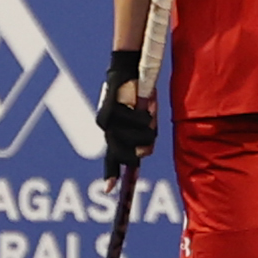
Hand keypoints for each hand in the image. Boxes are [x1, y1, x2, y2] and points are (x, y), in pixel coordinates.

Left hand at [97, 49, 154, 181]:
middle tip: (151, 130)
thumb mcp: (146, 119)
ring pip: (134, 140)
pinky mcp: (109, 112)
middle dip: (144, 147)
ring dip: (148, 129)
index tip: (109, 189)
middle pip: (126, 155)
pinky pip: (135, 124)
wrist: (131, 68)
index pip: (111, 158)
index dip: (111, 174)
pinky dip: (146, 115)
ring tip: (147, 112)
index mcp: (114, 134)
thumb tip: (143, 153)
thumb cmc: (140, 93)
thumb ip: (145, 137)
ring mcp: (106, 122)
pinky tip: (143, 103)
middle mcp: (106, 131)